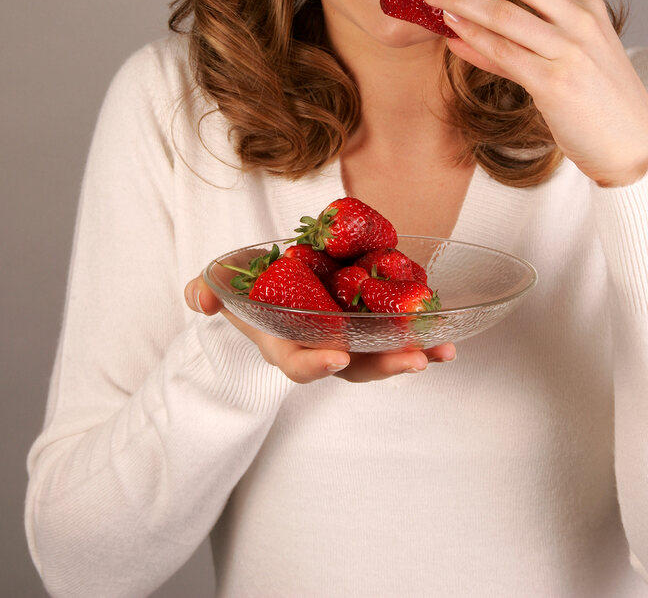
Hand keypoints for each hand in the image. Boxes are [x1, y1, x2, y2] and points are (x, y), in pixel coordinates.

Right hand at [184, 274, 455, 382]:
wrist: (269, 279)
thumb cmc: (245, 287)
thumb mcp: (219, 284)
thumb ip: (205, 290)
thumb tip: (200, 298)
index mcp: (284, 344)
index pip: (298, 364)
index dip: (315, 364)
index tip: (336, 357)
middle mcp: (320, 347)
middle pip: (353, 368)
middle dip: (383, 366)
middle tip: (414, 361)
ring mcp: (347, 336)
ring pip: (380, 355)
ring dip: (412, 354)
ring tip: (442, 351)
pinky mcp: (368, 318)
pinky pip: (395, 331)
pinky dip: (420, 334)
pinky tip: (447, 330)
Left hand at [424, 0, 647, 186]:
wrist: (632, 144)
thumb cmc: (596, 99)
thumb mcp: (567, 55)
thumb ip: (516, 41)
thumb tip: (460, 28)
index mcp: (587, 3)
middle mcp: (581, 19)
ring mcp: (569, 49)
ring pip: (502, 11)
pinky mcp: (554, 82)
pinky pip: (502, 51)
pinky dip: (471, 36)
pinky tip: (451, 30)